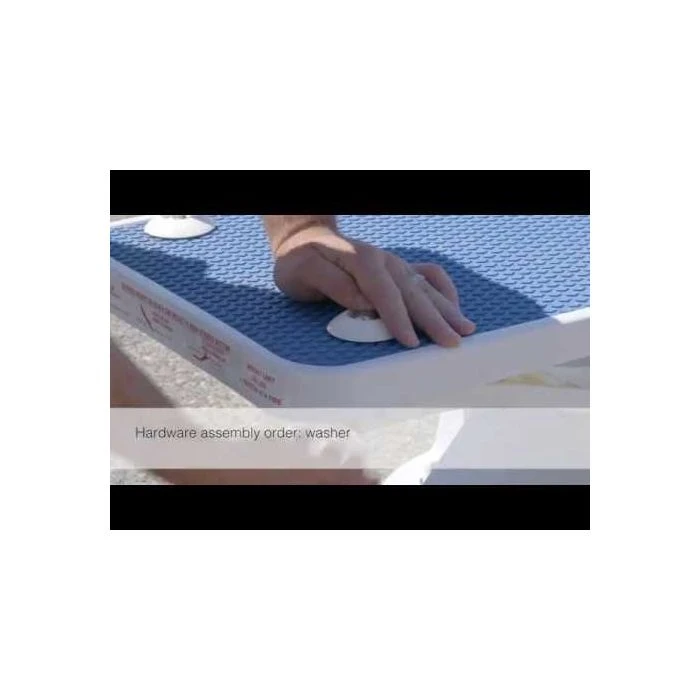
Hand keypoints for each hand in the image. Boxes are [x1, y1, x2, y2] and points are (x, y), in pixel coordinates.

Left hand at [272, 225, 475, 347]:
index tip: (410, 342)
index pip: (384, 293)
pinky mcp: (398, 269)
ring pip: (426, 287)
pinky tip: (454, 307)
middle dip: (434, 319)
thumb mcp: (303, 273)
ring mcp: (394, 264)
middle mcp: (384, 260)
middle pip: (413, 292)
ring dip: (447, 309)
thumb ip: (333, 284)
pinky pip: (429, 275)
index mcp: (361, 260)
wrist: (305, 242)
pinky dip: (444, 290)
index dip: (398, 318)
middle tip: (451, 342)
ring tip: (466, 330)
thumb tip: (363, 302)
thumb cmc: (300, 263)